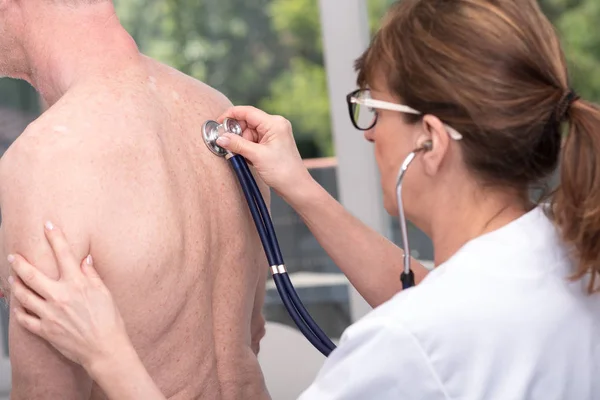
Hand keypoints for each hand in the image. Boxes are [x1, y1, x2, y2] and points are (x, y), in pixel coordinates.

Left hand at [7, 223, 130, 372]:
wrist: (105, 349)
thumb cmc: (109, 321)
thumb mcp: (105, 293)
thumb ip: (91, 275)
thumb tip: (84, 259)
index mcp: (77, 284)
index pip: (63, 254)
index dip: (55, 237)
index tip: (48, 225)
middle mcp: (60, 296)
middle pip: (31, 275)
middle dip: (19, 263)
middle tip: (13, 256)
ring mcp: (49, 314)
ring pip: (23, 295)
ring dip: (15, 285)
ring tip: (11, 279)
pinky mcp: (45, 330)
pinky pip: (24, 319)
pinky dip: (18, 311)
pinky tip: (17, 306)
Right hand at [216, 106, 314, 198]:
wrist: (295, 187)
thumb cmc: (282, 171)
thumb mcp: (256, 156)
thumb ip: (237, 144)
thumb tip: (221, 137)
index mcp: (274, 123)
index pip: (248, 112)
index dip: (230, 115)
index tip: (218, 123)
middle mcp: (275, 125)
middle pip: (247, 122)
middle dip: (237, 134)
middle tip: (228, 145)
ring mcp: (274, 134)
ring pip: (249, 133)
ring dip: (242, 143)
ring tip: (243, 156)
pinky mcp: (272, 144)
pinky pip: (254, 141)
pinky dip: (247, 148)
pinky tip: (248, 158)